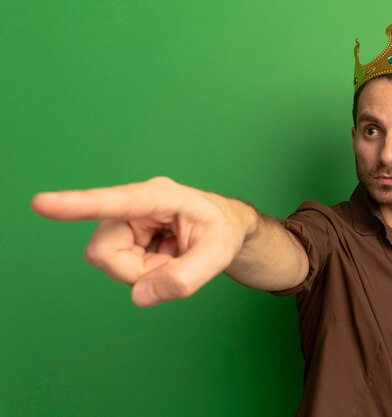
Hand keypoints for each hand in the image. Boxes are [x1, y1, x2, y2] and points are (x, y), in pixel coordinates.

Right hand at [31, 177, 252, 306]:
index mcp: (161, 197)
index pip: (117, 201)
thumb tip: (138, 296)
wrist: (227, 228)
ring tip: (172, 258)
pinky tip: (164, 257)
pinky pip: (120, 266)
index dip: (79, 205)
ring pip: (111, 262)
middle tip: (173, 263)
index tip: (42, 203)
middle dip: (138, 271)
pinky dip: (144, 272)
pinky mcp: (125, 234)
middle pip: (107, 253)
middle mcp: (137, 205)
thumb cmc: (223, 232)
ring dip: (143, 272)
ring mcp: (128, 220)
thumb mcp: (217, 256)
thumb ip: (183, 279)